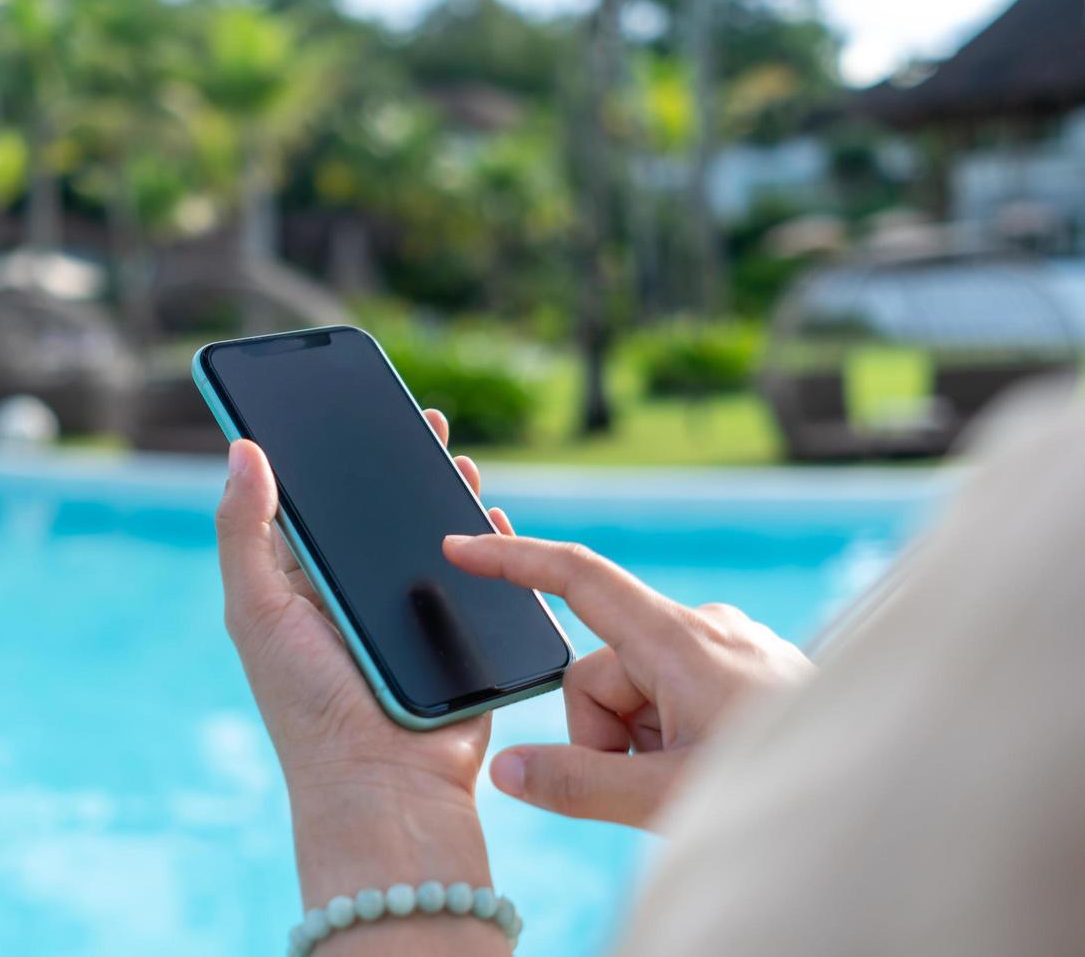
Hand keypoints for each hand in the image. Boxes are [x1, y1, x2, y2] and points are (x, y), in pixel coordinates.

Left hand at [215, 411, 514, 953]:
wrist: (388, 787)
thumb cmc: (310, 706)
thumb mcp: (258, 611)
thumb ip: (245, 531)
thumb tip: (241, 448)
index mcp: (298, 587)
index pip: (309, 506)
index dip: (322, 457)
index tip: (341, 409)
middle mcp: (350, 597)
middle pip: (375, 515)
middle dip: (397, 466)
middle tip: (417, 421)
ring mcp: (406, 616)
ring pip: (427, 539)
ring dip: (443, 496)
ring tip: (456, 458)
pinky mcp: (454, 636)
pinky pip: (475, 576)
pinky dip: (486, 541)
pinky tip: (491, 514)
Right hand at [443, 534, 812, 828]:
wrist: (884, 794)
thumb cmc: (786, 789)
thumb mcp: (669, 797)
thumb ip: (577, 785)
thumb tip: (507, 771)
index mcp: (679, 640)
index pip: (578, 577)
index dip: (512, 559)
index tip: (460, 547)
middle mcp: (704, 628)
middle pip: (599, 671)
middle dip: (605, 735)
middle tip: (651, 786)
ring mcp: (728, 648)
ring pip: (636, 691)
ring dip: (641, 743)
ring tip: (692, 782)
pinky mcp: (746, 668)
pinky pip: (675, 694)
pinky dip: (671, 735)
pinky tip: (712, 767)